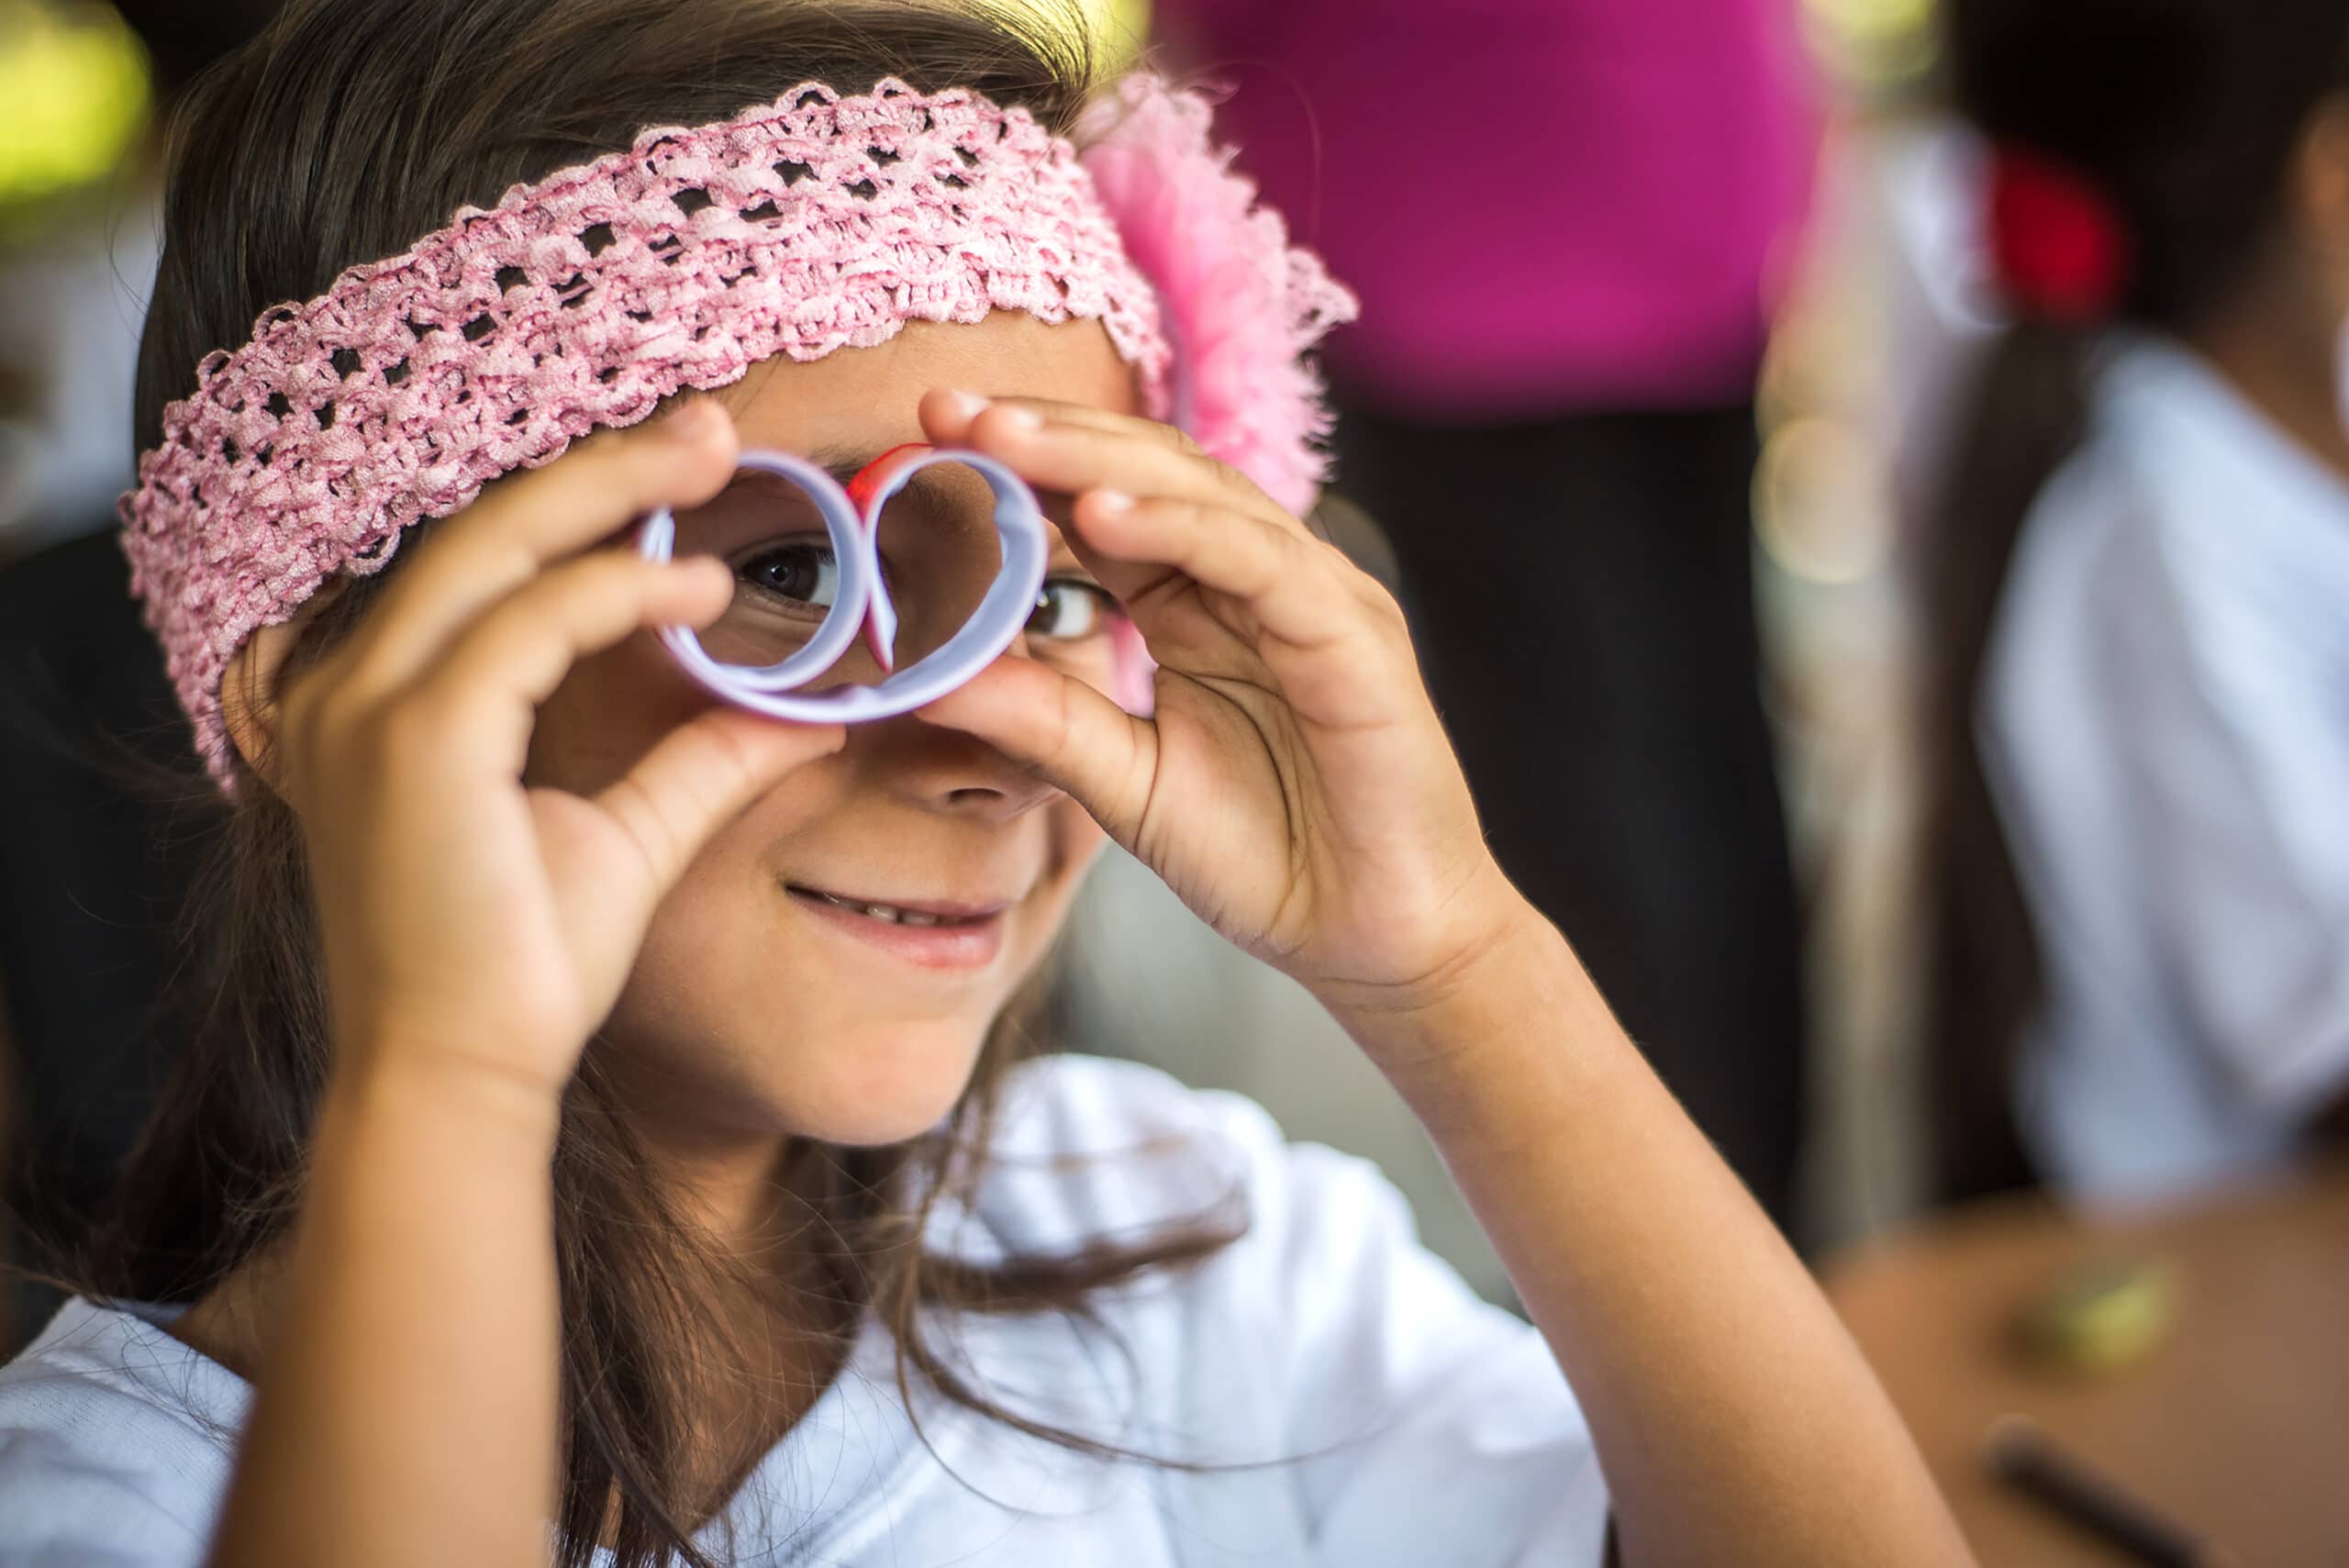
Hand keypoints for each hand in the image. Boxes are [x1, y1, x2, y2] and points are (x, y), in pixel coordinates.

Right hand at [268, 403, 845, 1099]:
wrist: (459, 1076)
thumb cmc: (521, 970)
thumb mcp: (628, 837)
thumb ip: (701, 761)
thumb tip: (803, 712)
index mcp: (382, 700)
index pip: (482, 563)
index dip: (585, 501)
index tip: (687, 469)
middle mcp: (351, 686)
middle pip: (486, 525)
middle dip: (606, 464)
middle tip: (715, 426)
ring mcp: (369, 706)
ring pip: (501, 546)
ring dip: (618, 491)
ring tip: (720, 457)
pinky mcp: (415, 737)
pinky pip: (531, 622)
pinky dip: (623, 590)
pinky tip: (707, 590)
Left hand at [915, 390, 1531, 1026]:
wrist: (1374, 938)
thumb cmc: (1266, 856)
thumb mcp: (1123, 781)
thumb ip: (1039, 719)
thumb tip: (922, 674)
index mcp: (1200, 602)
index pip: (1106, 500)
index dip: (1020, 465)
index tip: (927, 436)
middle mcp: (1257, 579)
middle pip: (1147, 471)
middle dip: (1043, 434)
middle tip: (947, 410)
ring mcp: (1312, 597)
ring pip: (1201, 494)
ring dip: (1096, 458)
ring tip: (1003, 439)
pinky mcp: (1353, 636)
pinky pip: (1262, 560)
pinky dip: (1183, 527)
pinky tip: (1102, 512)